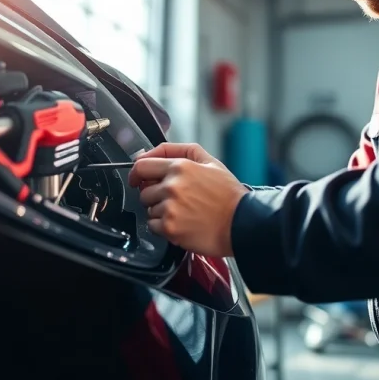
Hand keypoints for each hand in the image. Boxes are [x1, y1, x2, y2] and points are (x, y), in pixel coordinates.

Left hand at [128, 143, 248, 257]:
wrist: (242, 223)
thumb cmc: (228, 195)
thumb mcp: (209, 161)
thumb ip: (178, 151)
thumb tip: (148, 153)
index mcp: (180, 167)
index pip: (141, 166)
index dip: (136, 173)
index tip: (137, 179)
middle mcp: (172, 187)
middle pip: (143, 191)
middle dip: (154, 195)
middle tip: (175, 200)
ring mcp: (170, 208)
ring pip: (149, 209)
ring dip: (160, 212)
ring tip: (184, 212)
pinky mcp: (170, 228)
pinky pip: (153, 226)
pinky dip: (163, 227)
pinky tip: (182, 223)